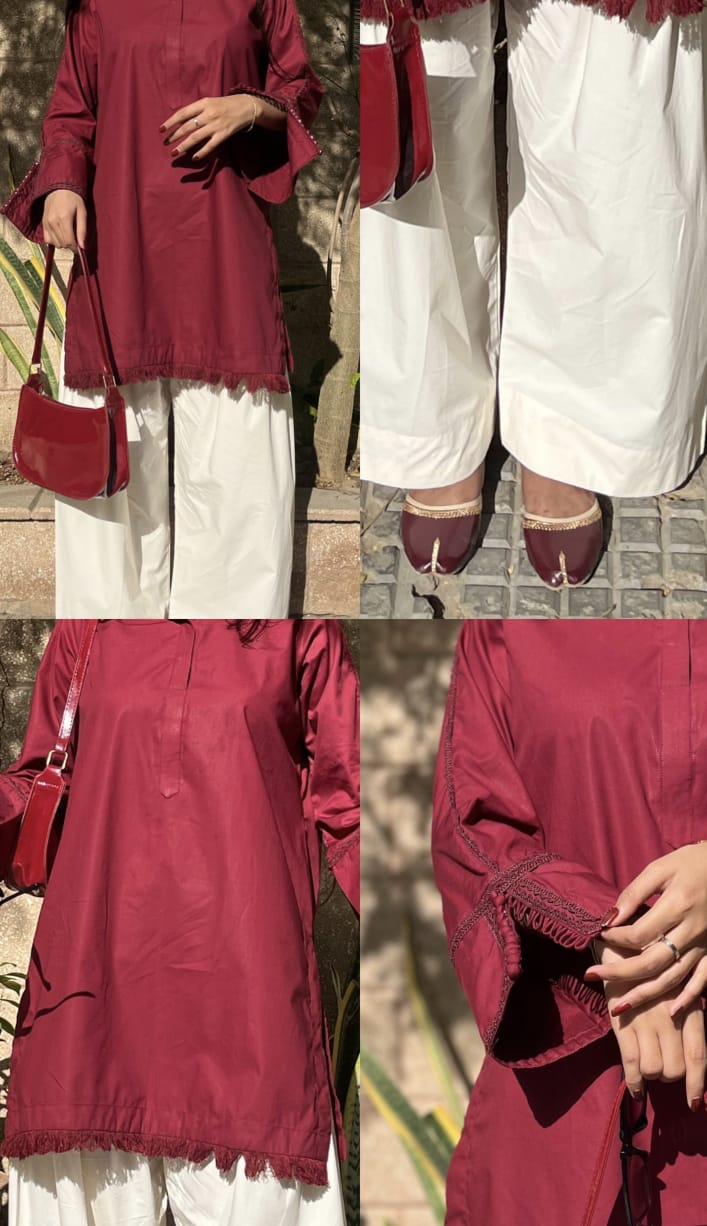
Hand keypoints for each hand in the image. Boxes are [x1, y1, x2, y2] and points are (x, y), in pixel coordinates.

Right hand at [42, 189, 86, 250]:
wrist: (59, 187)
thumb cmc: (73, 198)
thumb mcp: (82, 212)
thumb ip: (82, 230)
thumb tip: (83, 247)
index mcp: (64, 218)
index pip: (69, 242)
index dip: (76, 248)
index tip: (81, 248)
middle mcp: (53, 222)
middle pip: (62, 244)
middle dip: (70, 246)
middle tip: (76, 239)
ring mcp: (46, 223)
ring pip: (55, 243)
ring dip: (63, 243)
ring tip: (69, 234)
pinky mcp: (43, 223)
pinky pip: (47, 240)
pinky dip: (55, 241)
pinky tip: (60, 234)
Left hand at [160, 95, 262, 159]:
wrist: (246, 107)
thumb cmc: (224, 105)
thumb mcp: (209, 102)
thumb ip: (196, 111)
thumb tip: (180, 121)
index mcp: (203, 104)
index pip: (182, 113)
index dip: (170, 122)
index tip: (161, 130)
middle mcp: (208, 114)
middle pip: (187, 126)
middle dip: (174, 136)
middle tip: (165, 143)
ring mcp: (216, 125)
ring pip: (196, 137)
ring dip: (183, 146)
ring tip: (174, 153)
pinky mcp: (224, 135)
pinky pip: (210, 145)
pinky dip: (201, 152)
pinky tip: (194, 158)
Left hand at [585, 843, 706, 1014]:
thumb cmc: (691, 863)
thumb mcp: (660, 868)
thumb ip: (634, 893)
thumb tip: (610, 918)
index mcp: (677, 907)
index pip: (639, 934)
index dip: (616, 939)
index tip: (601, 935)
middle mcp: (692, 930)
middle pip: (651, 962)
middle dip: (619, 973)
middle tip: (591, 975)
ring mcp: (705, 944)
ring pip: (673, 977)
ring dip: (645, 994)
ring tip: (619, 1006)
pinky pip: (703, 980)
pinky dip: (689, 997)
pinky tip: (672, 1011)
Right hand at [597, 939, 705, 1109]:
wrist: (620, 946)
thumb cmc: (653, 966)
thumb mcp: (679, 986)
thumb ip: (686, 1015)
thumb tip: (688, 1054)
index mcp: (688, 1007)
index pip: (697, 1055)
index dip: (698, 1084)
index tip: (695, 1104)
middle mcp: (669, 1017)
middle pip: (676, 1068)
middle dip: (670, 1074)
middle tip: (663, 1065)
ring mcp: (644, 1021)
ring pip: (654, 1070)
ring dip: (651, 1075)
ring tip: (647, 1064)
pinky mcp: (621, 1024)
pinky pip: (631, 1065)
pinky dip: (634, 1083)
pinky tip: (635, 1089)